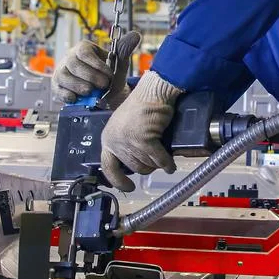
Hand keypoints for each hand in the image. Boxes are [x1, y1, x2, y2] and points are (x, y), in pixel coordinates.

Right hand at [52, 32, 140, 108]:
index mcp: (83, 49)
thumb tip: (136, 34)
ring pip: (63, 76)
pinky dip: (67, 95)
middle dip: (90, 76)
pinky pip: (57, 89)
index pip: (85, 53)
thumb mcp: (118, 63)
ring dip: (78, 86)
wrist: (104, 94)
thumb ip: (124, 50)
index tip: (110, 76)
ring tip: (91, 92)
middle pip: (74, 64)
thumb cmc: (109, 76)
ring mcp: (62, 72)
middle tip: (104, 85)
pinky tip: (78, 98)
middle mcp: (70, 58)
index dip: (97, 66)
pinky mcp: (57, 86)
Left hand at [100, 70, 183, 191]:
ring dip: (158, 162)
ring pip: (147, 165)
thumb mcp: (126, 127)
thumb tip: (135, 165)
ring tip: (163, 152)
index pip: (108, 167)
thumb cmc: (144, 106)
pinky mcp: (143, 139)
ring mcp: (128, 141)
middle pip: (134, 168)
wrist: (154, 91)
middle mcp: (114, 141)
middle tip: (156, 157)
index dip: (118, 180)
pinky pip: (158, 160)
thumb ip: (125, 144)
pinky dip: (167, 163)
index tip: (128, 187)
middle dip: (148, 165)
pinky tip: (171, 165)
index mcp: (108, 138)